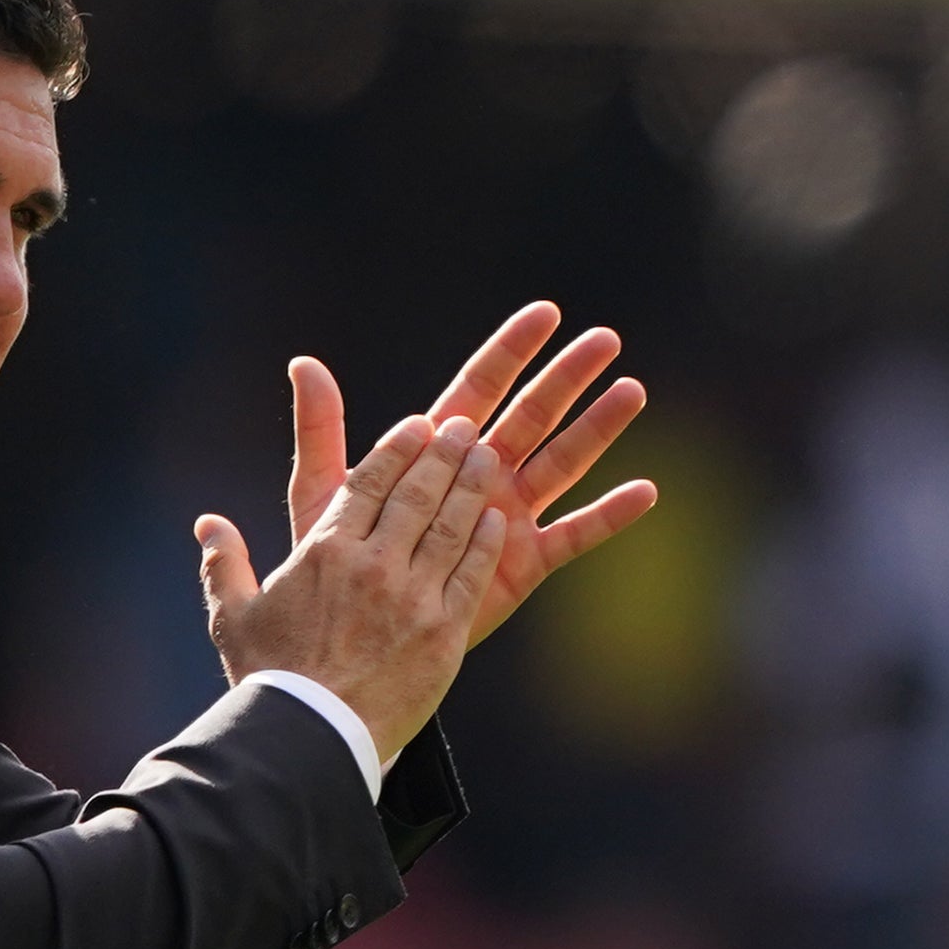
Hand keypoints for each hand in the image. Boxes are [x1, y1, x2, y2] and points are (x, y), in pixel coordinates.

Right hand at [198, 414, 510, 763]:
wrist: (311, 734)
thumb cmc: (269, 677)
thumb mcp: (233, 616)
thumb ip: (224, 563)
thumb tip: (207, 524)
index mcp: (324, 553)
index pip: (368, 483)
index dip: (396, 449)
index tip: (418, 427)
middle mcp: (372, 565)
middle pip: (417, 493)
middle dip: (444, 454)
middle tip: (465, 427)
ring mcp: (413, 596)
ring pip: (450, 525)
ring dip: (471, 485)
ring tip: (488, 457)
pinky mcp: (443, 630)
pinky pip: (471, 573)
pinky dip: (484, 542)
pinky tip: (495, 520)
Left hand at [286, 302, 657, 645]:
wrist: (355, 635)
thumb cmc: (336, 559)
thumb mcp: (326, 490)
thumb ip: (320, 428)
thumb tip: (302, 363)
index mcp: (438, 452)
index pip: (481, 387)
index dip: (511, 351)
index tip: (545, 314)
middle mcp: (481, 475)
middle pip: (532, 415)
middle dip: (566, 378)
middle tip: (606, 339)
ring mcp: (508, 515)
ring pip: (562, 462)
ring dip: (597, 429)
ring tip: (632, 392)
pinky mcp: (526, 561)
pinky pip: (574, 534)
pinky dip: (609, 515)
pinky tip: (645, 491)